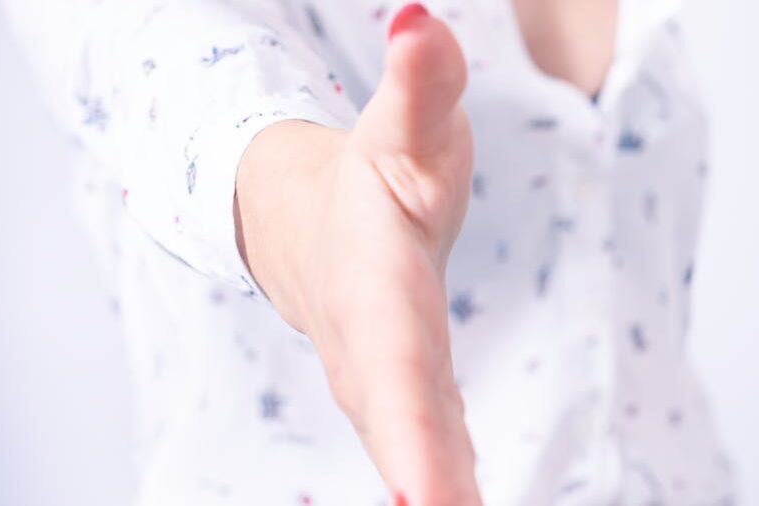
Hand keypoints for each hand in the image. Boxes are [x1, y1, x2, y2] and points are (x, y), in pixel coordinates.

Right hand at [236, 4, 479, 503]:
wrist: (311, 222)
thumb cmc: (367, 174)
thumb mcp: (399, 124)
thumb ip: (419, 83)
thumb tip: (418, 20)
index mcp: (374, 288)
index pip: (398, 363)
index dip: (414, 431)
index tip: (434, 500)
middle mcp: (372, 348)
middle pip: (402, 428)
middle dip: (429, 485)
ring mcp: (384, 380)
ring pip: (413, 452)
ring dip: (441, 498)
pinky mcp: (403, 394)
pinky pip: (429, 451)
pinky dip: (447, 486)